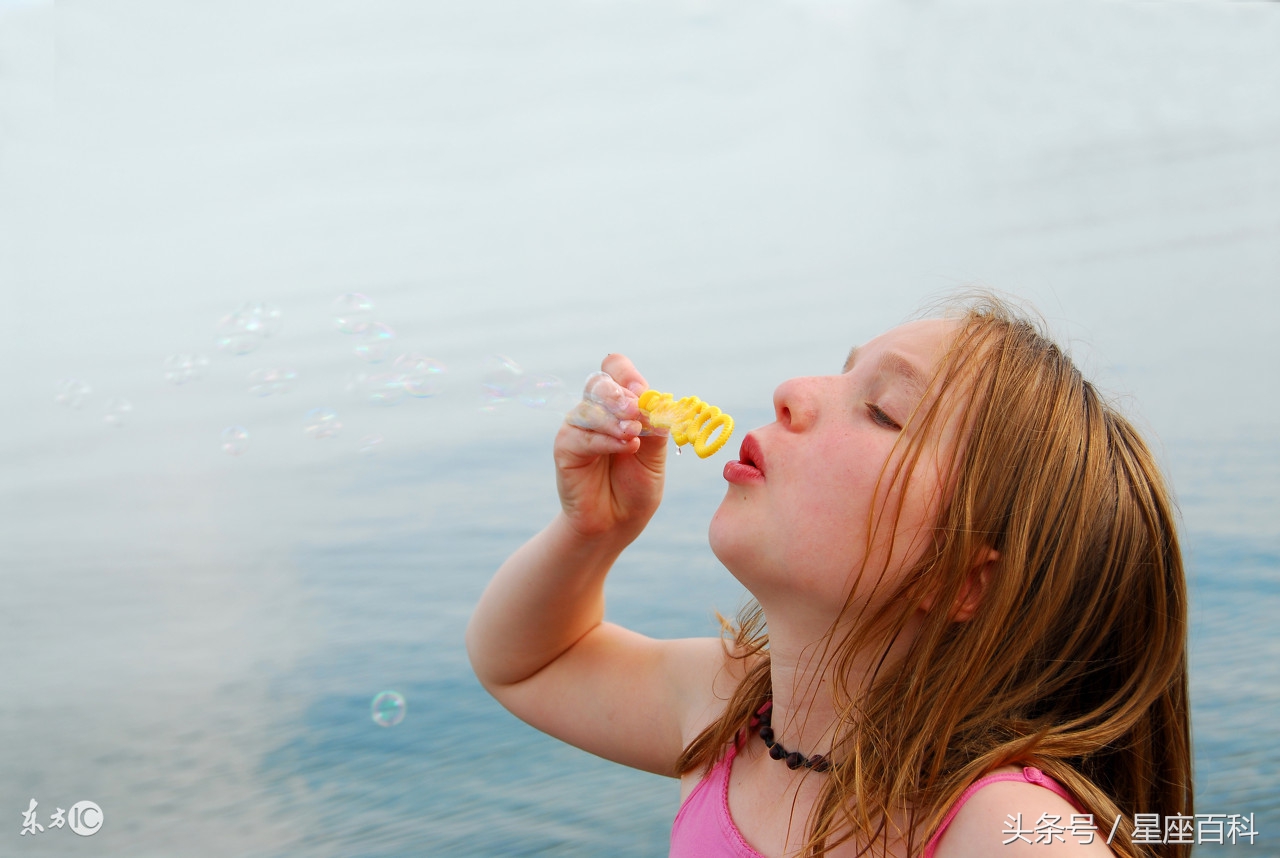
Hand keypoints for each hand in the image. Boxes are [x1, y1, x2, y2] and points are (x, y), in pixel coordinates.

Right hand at [555, 354, 665, 540]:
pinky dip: (606, 439)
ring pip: (590, 407)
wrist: (616, 522)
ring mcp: (578, 427)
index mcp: (619, 405)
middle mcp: (597, 410)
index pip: (616, 370)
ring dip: (615, 420)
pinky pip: (582, 433)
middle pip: (599, 383)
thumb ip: (653, 426)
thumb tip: (650, 399)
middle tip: (635, 411)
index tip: (642, 392)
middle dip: (620, 394)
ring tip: (633, 437)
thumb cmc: (636, 486)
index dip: (627, 374)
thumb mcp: (655, 454)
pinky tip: (625, 447)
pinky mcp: (565, 446)